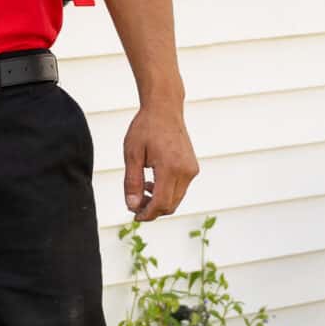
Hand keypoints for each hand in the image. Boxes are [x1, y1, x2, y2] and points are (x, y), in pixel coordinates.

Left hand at [122, 103, 197, 220]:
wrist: (164, 109)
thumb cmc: (145, 128)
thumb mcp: (132, 154)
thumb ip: (132, 182)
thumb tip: (131, 206)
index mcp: (170, 167)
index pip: (161, 203)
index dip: (147, 214)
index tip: (134, 216)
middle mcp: (186, 171)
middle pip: (170, 205)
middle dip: (152, 210)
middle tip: (133, 204)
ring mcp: (192, 170)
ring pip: (176, 199)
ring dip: (159, 202)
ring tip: (140, 191)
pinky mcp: (193, 168)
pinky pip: (180, 189)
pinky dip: (166, 193)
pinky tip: (151, 183)